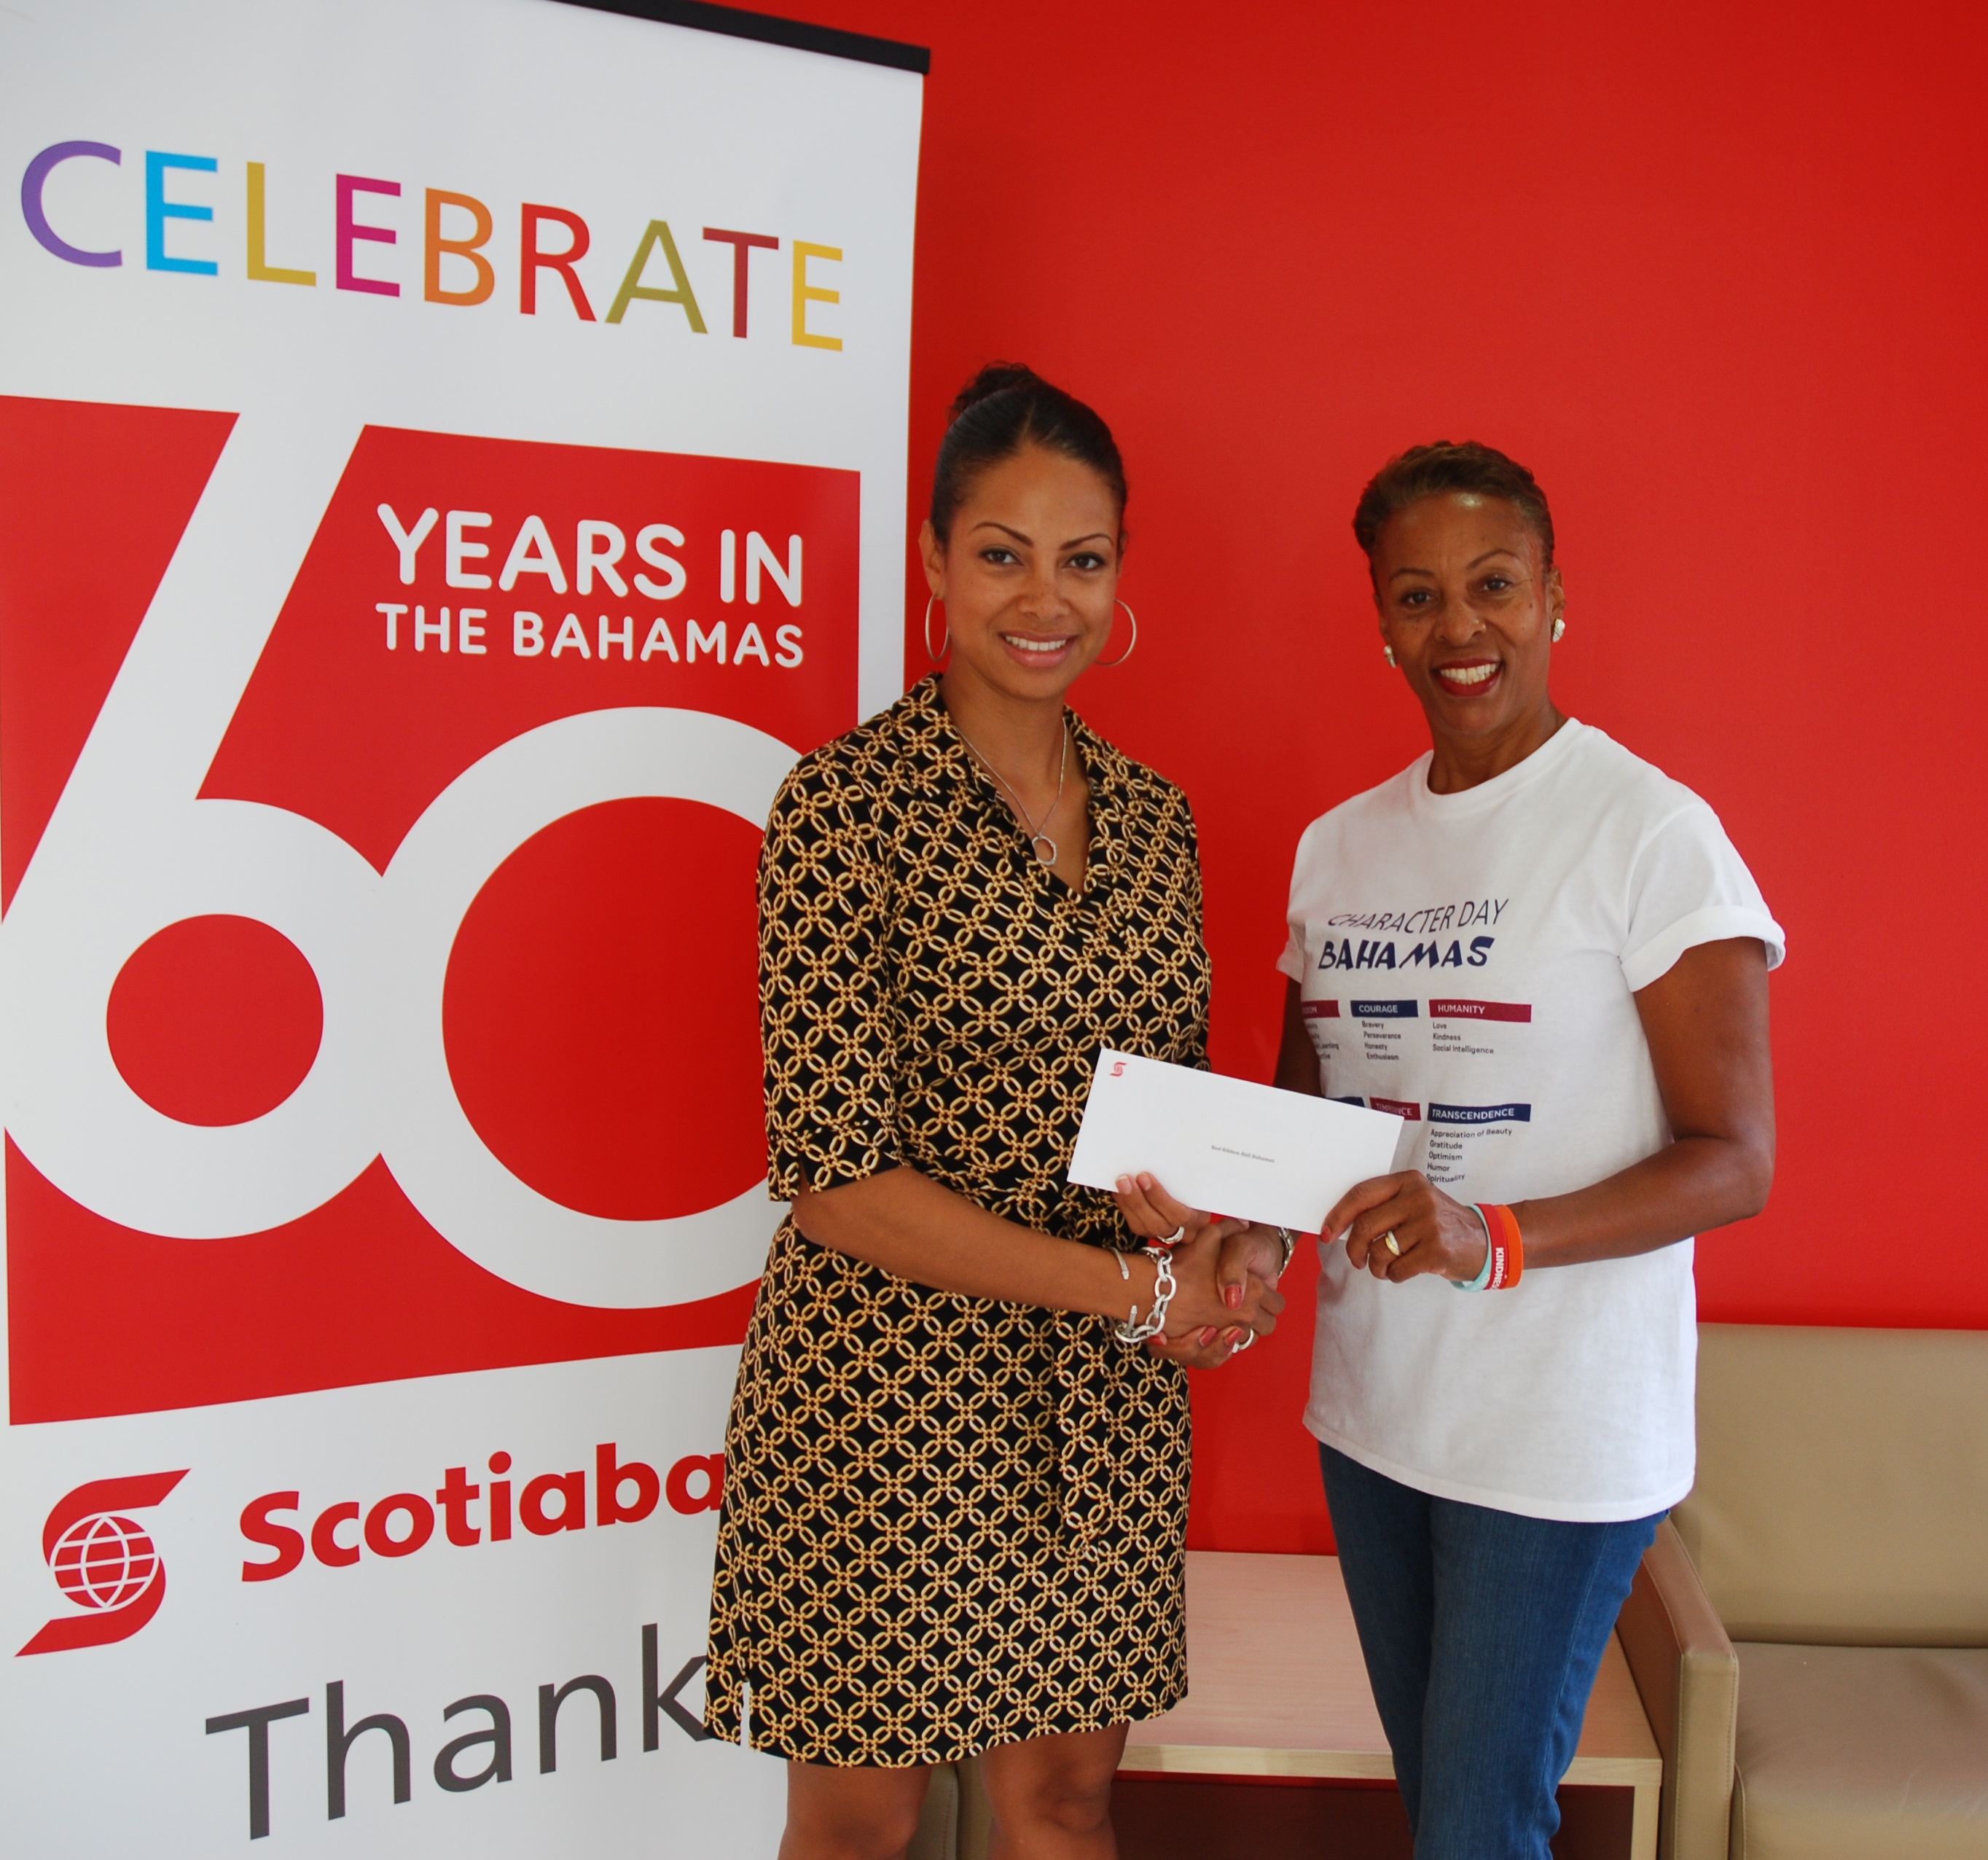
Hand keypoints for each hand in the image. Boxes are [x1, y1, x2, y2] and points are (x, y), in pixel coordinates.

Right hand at [1112, 1173, 1284, 1342]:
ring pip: (1248, 1341)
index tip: (1258, 1290)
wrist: (1151, 1289)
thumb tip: (1241, 1223)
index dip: (1270, 1297)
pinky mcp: (1205, 1349)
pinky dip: (1224, 1348)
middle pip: (1268, 1325)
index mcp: (1253, 1292)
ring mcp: (1225, 1335)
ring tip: (1231, 1320)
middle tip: (1246, 1305)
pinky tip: (1216, 1333)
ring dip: (1243, 1332)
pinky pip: (1227, 1355)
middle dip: (1260, 1317)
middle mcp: (1243, 1317)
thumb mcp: (1210, 1236)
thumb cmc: (1181, 1264)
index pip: (1278, 1303)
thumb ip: (1231, 1227)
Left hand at [1325, 1171, 1486, 1283]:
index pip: (1361, 1194)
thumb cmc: (1440, 1224)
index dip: (1338, 1215)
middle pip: (1365, 1225)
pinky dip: (1394, 1276)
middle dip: (1353, 1248)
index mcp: (1408, 1181)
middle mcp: (1419, 1198)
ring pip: (1380, 1251)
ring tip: (1386, 1267)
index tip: (1326, 1233)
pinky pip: (1397, 1270)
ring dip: (1376, 1266)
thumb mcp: (1416, 1202)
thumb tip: (1340, 1224)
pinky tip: (1404, 1271)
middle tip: (1357, 1260)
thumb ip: (1384, 1206)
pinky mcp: (1437, 1250)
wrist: (1486, 1241)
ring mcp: (1430, 1224)